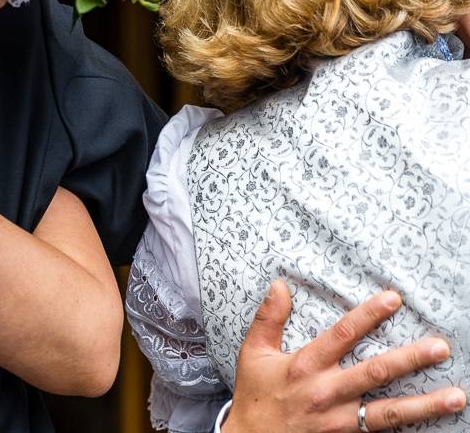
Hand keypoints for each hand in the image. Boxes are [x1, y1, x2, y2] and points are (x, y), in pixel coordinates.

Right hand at [223, 281, 464, 431]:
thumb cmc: (255, 395)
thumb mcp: (253, 353)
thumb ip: (268, 318)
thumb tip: (279, 285)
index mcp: (304, 365)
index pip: (342, 334)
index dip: (369, 315)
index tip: (394, 298)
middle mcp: (326, 391)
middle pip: (375, 372)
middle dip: (410, 360)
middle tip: (440, 348)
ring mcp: (339, 420)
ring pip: (389, 412)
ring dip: (425, 405)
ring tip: (456, 397)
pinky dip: (407, 430)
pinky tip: (431, 424)